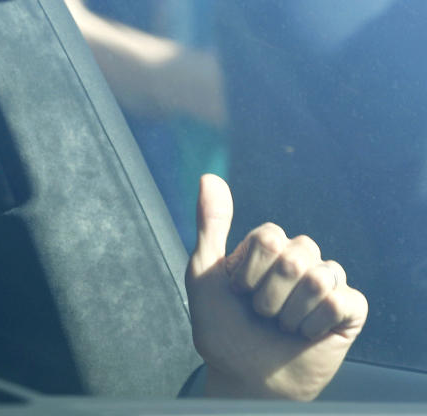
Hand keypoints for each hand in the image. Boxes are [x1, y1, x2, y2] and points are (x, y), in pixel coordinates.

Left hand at [186, 174, 367, 399]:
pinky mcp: (349, 310)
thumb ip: (210, 224)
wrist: (243, 376)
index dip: (248, 271)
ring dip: (289, 312)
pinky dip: (315, 323)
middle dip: (268, 293)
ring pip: (318, 276)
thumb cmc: (221, 327)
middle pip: (294, 254)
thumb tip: (209, 177)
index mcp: (266, 246)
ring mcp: (326, 282)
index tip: (237, 291)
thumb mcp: (204, 273)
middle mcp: (299, 258)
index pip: (268, 235)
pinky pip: (341, 300)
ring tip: (281, 324)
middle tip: (260, 312)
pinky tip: (305, 333)